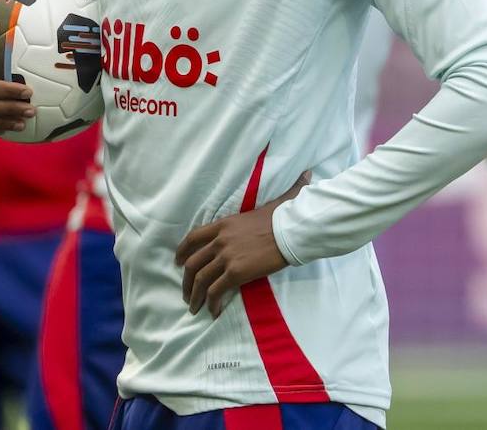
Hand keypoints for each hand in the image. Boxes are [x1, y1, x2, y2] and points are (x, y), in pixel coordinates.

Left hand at [175, 172, 310, 317]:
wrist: (292, 231)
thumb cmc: (285, 217)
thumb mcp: (275, 204)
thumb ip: (283, 192)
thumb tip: (308, 174)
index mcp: (223, 225)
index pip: (193, 237)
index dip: (182, 251)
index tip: (178, 261)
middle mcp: (220, 241)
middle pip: (192, 262)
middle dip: (186, 280)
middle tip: (187, 293)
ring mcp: (226, 257)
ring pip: (200, 279)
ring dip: (195, 295)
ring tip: (195, 307)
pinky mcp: (235, 273)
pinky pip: (216, 291)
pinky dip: (211, 303)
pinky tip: (213, 312)